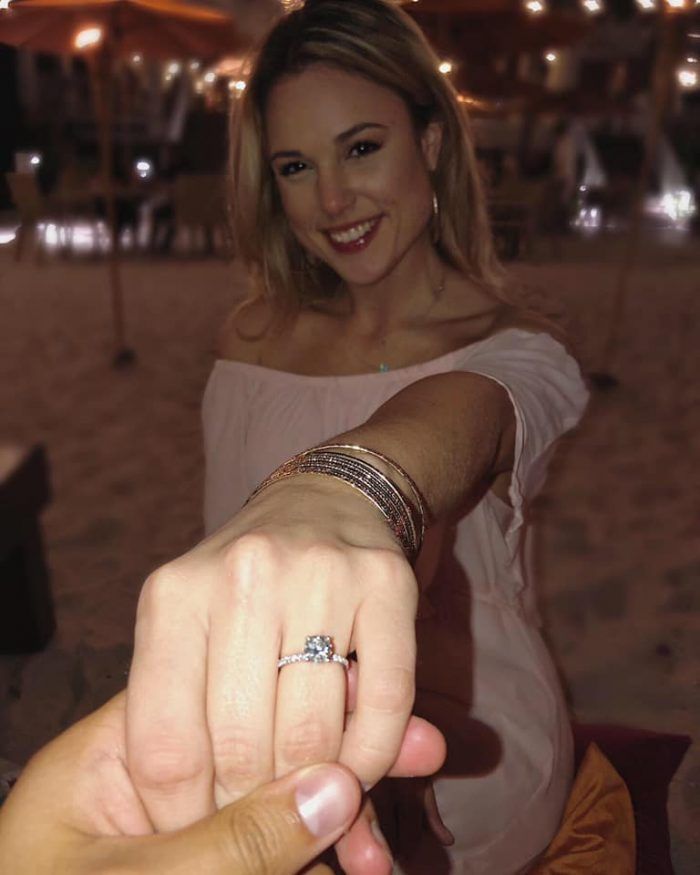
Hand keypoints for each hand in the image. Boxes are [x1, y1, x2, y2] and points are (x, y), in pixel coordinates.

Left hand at [0, 693, 360, 874]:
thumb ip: (230, 843)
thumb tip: (334, 789)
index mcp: (115, 754)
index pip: (219, 696)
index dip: (297, 699)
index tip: (368, 703)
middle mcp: (156, 784)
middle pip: (265, 744)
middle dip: (337, 762)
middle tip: (419, 752)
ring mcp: (190, 829)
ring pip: (282, 801)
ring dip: (345, 819)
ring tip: (394, 845)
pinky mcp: (217, 863)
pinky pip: (281, 847)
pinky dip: (325, 855)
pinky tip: (372, 862)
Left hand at [126, 476, 422, 836]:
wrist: (323, 500)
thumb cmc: (245, 585)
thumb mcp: (193, 631)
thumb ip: (192, 721)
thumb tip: (208, 840)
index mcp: (174, 595)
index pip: (165, 748)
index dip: (184, 817)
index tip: (204, 836)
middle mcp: (243, 576)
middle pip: (242, 750)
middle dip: (252, 808)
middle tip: (263, 821)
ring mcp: (319, 574)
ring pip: (314, 735)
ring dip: (314, 789)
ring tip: (309, 796)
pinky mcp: (386, 582)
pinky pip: (384, 704)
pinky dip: (374, 755)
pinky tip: (359, 765)